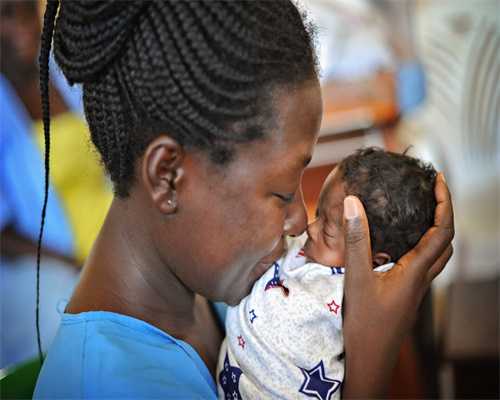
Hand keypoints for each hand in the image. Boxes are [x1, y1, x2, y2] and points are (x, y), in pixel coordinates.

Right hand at [341, 173, 453, 397]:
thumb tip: (355, 202)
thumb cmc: (364, 322)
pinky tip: (402, 244)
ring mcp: (416, 288)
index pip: (442, 230)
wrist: (370, 359)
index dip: (444, 202)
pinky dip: (423, 245)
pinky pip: (425, 263)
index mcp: (416, 270)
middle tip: (433, 191)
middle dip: (444, 212)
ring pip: (438, 254)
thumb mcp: (356, 277)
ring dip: (437, 230)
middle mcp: (422, 278)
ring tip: (423, 211)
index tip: (437, 179)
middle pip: (446, 241)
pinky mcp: (408, 294)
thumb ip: (357, 239)